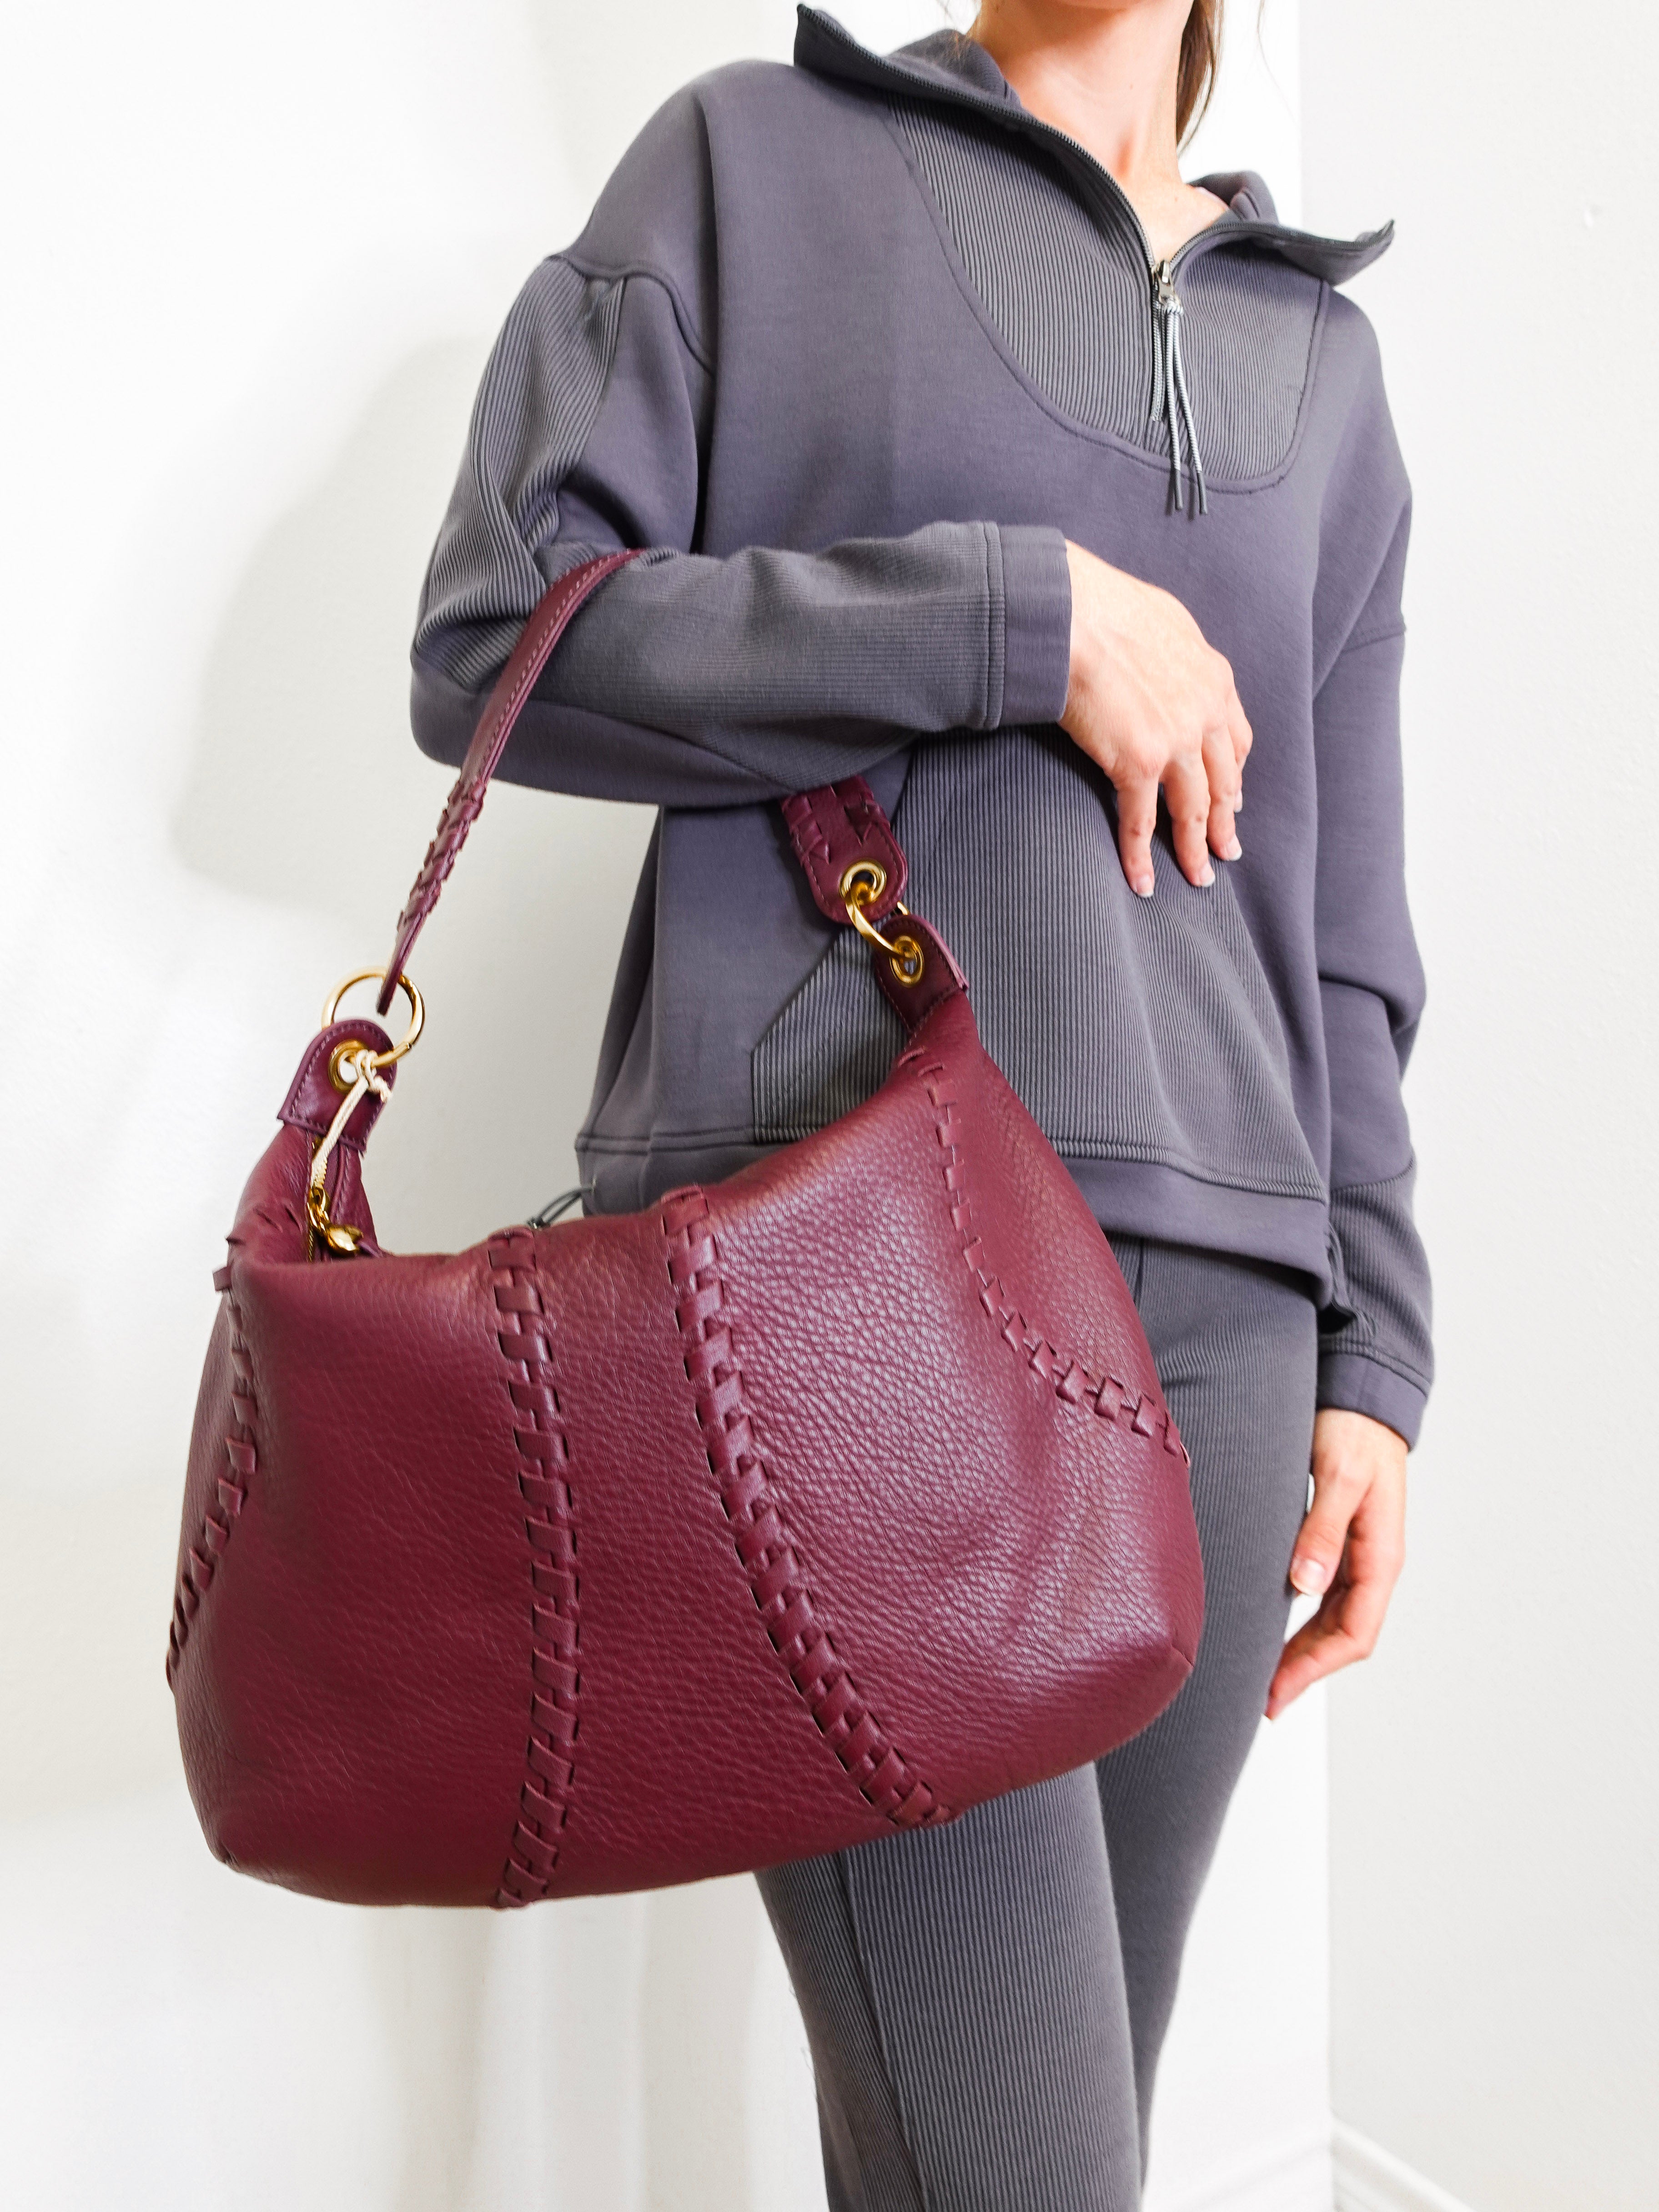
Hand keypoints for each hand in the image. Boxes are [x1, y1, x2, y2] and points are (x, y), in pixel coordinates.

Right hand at [1061, 541, 1251, 894]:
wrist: (1072, 613)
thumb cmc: (1103, 605)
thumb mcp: (1164, 620)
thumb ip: (1177, 653)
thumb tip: (1168, 661)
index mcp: (1214, 678)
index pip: (1235, 739)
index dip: (1232, 774)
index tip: (1230, 798)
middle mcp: (1206, 713)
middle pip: (1223, 781)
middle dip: (1225, 820)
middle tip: (1228, 851)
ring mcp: (1175, 742)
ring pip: (1194, 809)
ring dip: (1196, 848)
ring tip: (1199, 877)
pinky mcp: (1138, 763)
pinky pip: (1141, 822)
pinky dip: (1142, 857)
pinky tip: (1144, 883)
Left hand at [1266, 1409, 1406, 1719]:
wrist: (1362, 1396)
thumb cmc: (1354, 1429)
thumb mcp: (1338, 1475)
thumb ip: (1324, 1528)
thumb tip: (1307, 1583)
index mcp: (1381, 1554)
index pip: (1355, 1632)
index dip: (1317, 1668)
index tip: (1279, 1691)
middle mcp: (1372, 1561)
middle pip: (1344, 1634)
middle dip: (1306, 1669)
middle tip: (1264, 1698)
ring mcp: (1358, 1553)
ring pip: (1334, 1618)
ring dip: (1304, 1649)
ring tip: (1265, 1673)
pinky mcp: (1341, 1539)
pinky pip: (1327, 1594)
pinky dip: (1304, 1619)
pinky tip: (1277, 1626)